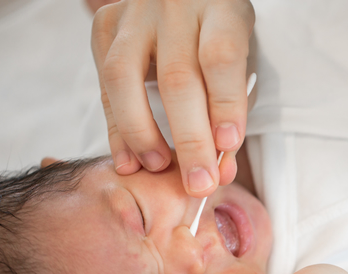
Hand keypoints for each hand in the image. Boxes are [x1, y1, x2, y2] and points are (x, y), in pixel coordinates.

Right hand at [91, 0, 254, 195]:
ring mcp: (134, 15)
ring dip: (141, 133)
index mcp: (220, 8)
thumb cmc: (221, 37)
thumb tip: (221, 171)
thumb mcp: (242, 63)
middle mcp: (174, 7)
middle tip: (198, 183)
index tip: (227, 147)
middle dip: (189, 140)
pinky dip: (117, 129)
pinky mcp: (105, 26)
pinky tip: (130, 158)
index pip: (221, 58)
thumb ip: (231, 113)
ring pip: (125, 77)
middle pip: (177, 78)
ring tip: (158, 167)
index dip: (225, 105)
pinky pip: (105, 84)